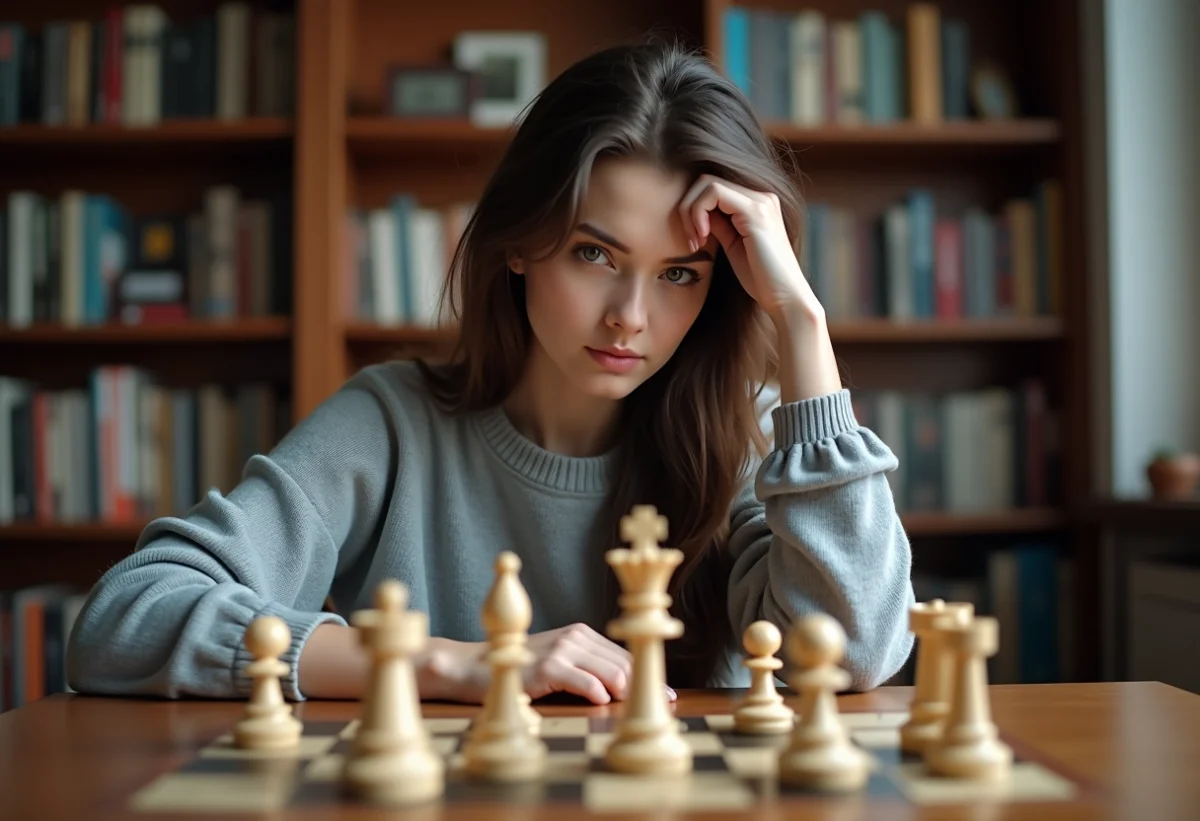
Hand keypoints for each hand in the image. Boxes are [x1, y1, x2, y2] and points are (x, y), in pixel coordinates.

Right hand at [426, 623, 676, 704]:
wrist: (477, 667)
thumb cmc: (520, 670)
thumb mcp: (558, 665)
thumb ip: (588, 670)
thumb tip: (622, 691)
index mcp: (582, 634)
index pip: (624, 655)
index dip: (647, 675)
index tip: (669, 695)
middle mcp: (576, 636)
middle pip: (622, 663)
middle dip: (645, 686)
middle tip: (664, 705)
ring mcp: (562, 649)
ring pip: (609, 672)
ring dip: (627, 693)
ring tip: (641, 708)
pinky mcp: (548, 666)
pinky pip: (582, 680)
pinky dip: (597, 692)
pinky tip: (604, 702)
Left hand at [678, 174, 820, 321]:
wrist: (784, 297)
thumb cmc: (760, 278)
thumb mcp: (732, 245)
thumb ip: (718, 224)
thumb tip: (696, 211)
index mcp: (756, 203)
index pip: (712, 188)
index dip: (693, 210)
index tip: (694, 241)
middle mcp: (761, 196)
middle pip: (706, 181)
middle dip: (687, 208)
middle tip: (692, 241)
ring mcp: (760, 201)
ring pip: (707, 183)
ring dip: (690, 212)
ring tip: (696, 241)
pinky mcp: (755, 211)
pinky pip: (714, 193)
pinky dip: (698, 214)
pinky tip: (703, 238)